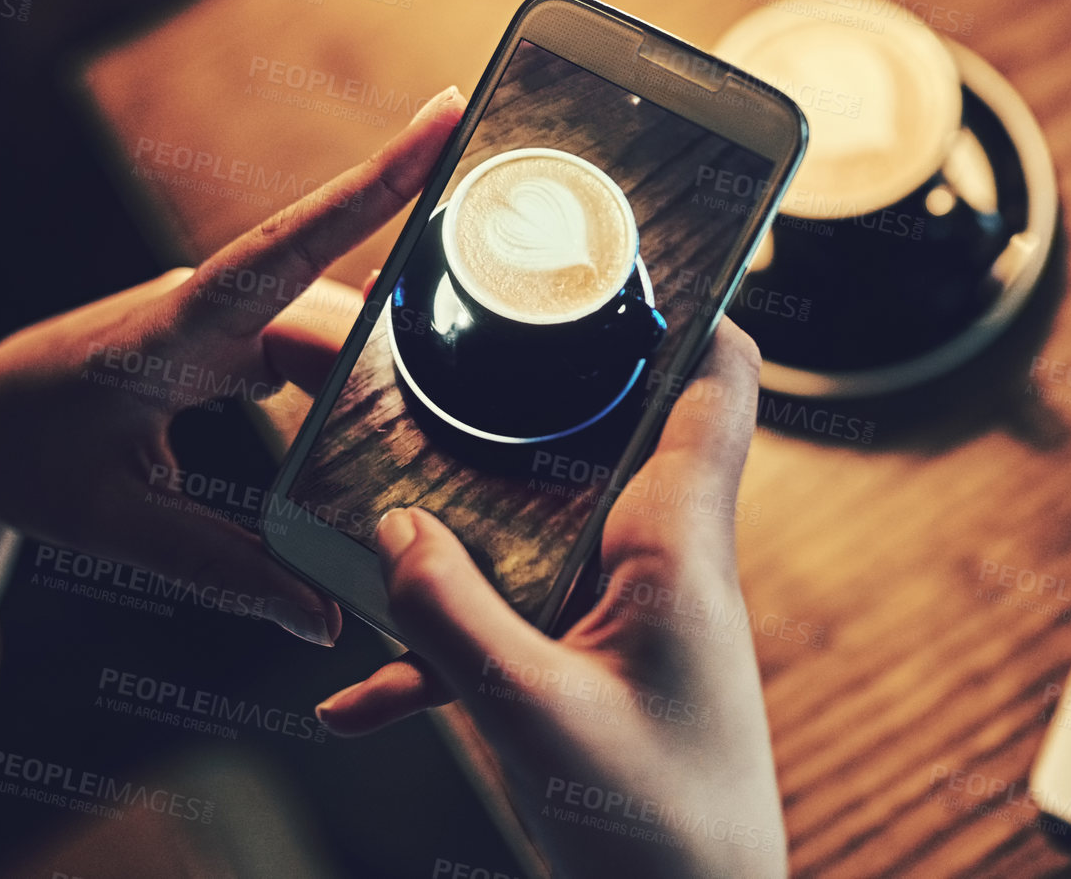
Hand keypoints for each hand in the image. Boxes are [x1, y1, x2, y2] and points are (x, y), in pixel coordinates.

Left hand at [0, 88, 464, 647]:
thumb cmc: (27, 466)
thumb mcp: (116, 529)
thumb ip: (224, 570)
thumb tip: (323, 618)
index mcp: (166, 335)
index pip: (284, 251)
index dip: (369, 187)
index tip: (440, 119)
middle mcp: (200, 304)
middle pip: (333, 310)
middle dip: (404, 346)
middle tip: (470, 404)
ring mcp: (215, 312)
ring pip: (329, 326)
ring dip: (378, 372)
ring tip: (428, 431)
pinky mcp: (224, 330)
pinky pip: (309, 339)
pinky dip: (350, 376)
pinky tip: (382, 415)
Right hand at [316, 320, 787, 877]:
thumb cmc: (659, 843)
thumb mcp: (540, 729)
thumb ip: (459, 626)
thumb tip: (391, 529)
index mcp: (676, 549)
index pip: (717, 385)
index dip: (686, 303)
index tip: (612, 252)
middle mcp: (659, 563)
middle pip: (597, 437)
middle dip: (513, 400)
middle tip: (420, 359)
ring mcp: (625, 618)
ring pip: (537, 530)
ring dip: (457, 526)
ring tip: (360, 499)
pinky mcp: (593, 673)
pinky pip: (511, 631)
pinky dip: (442, 652)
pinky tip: (353, 698)